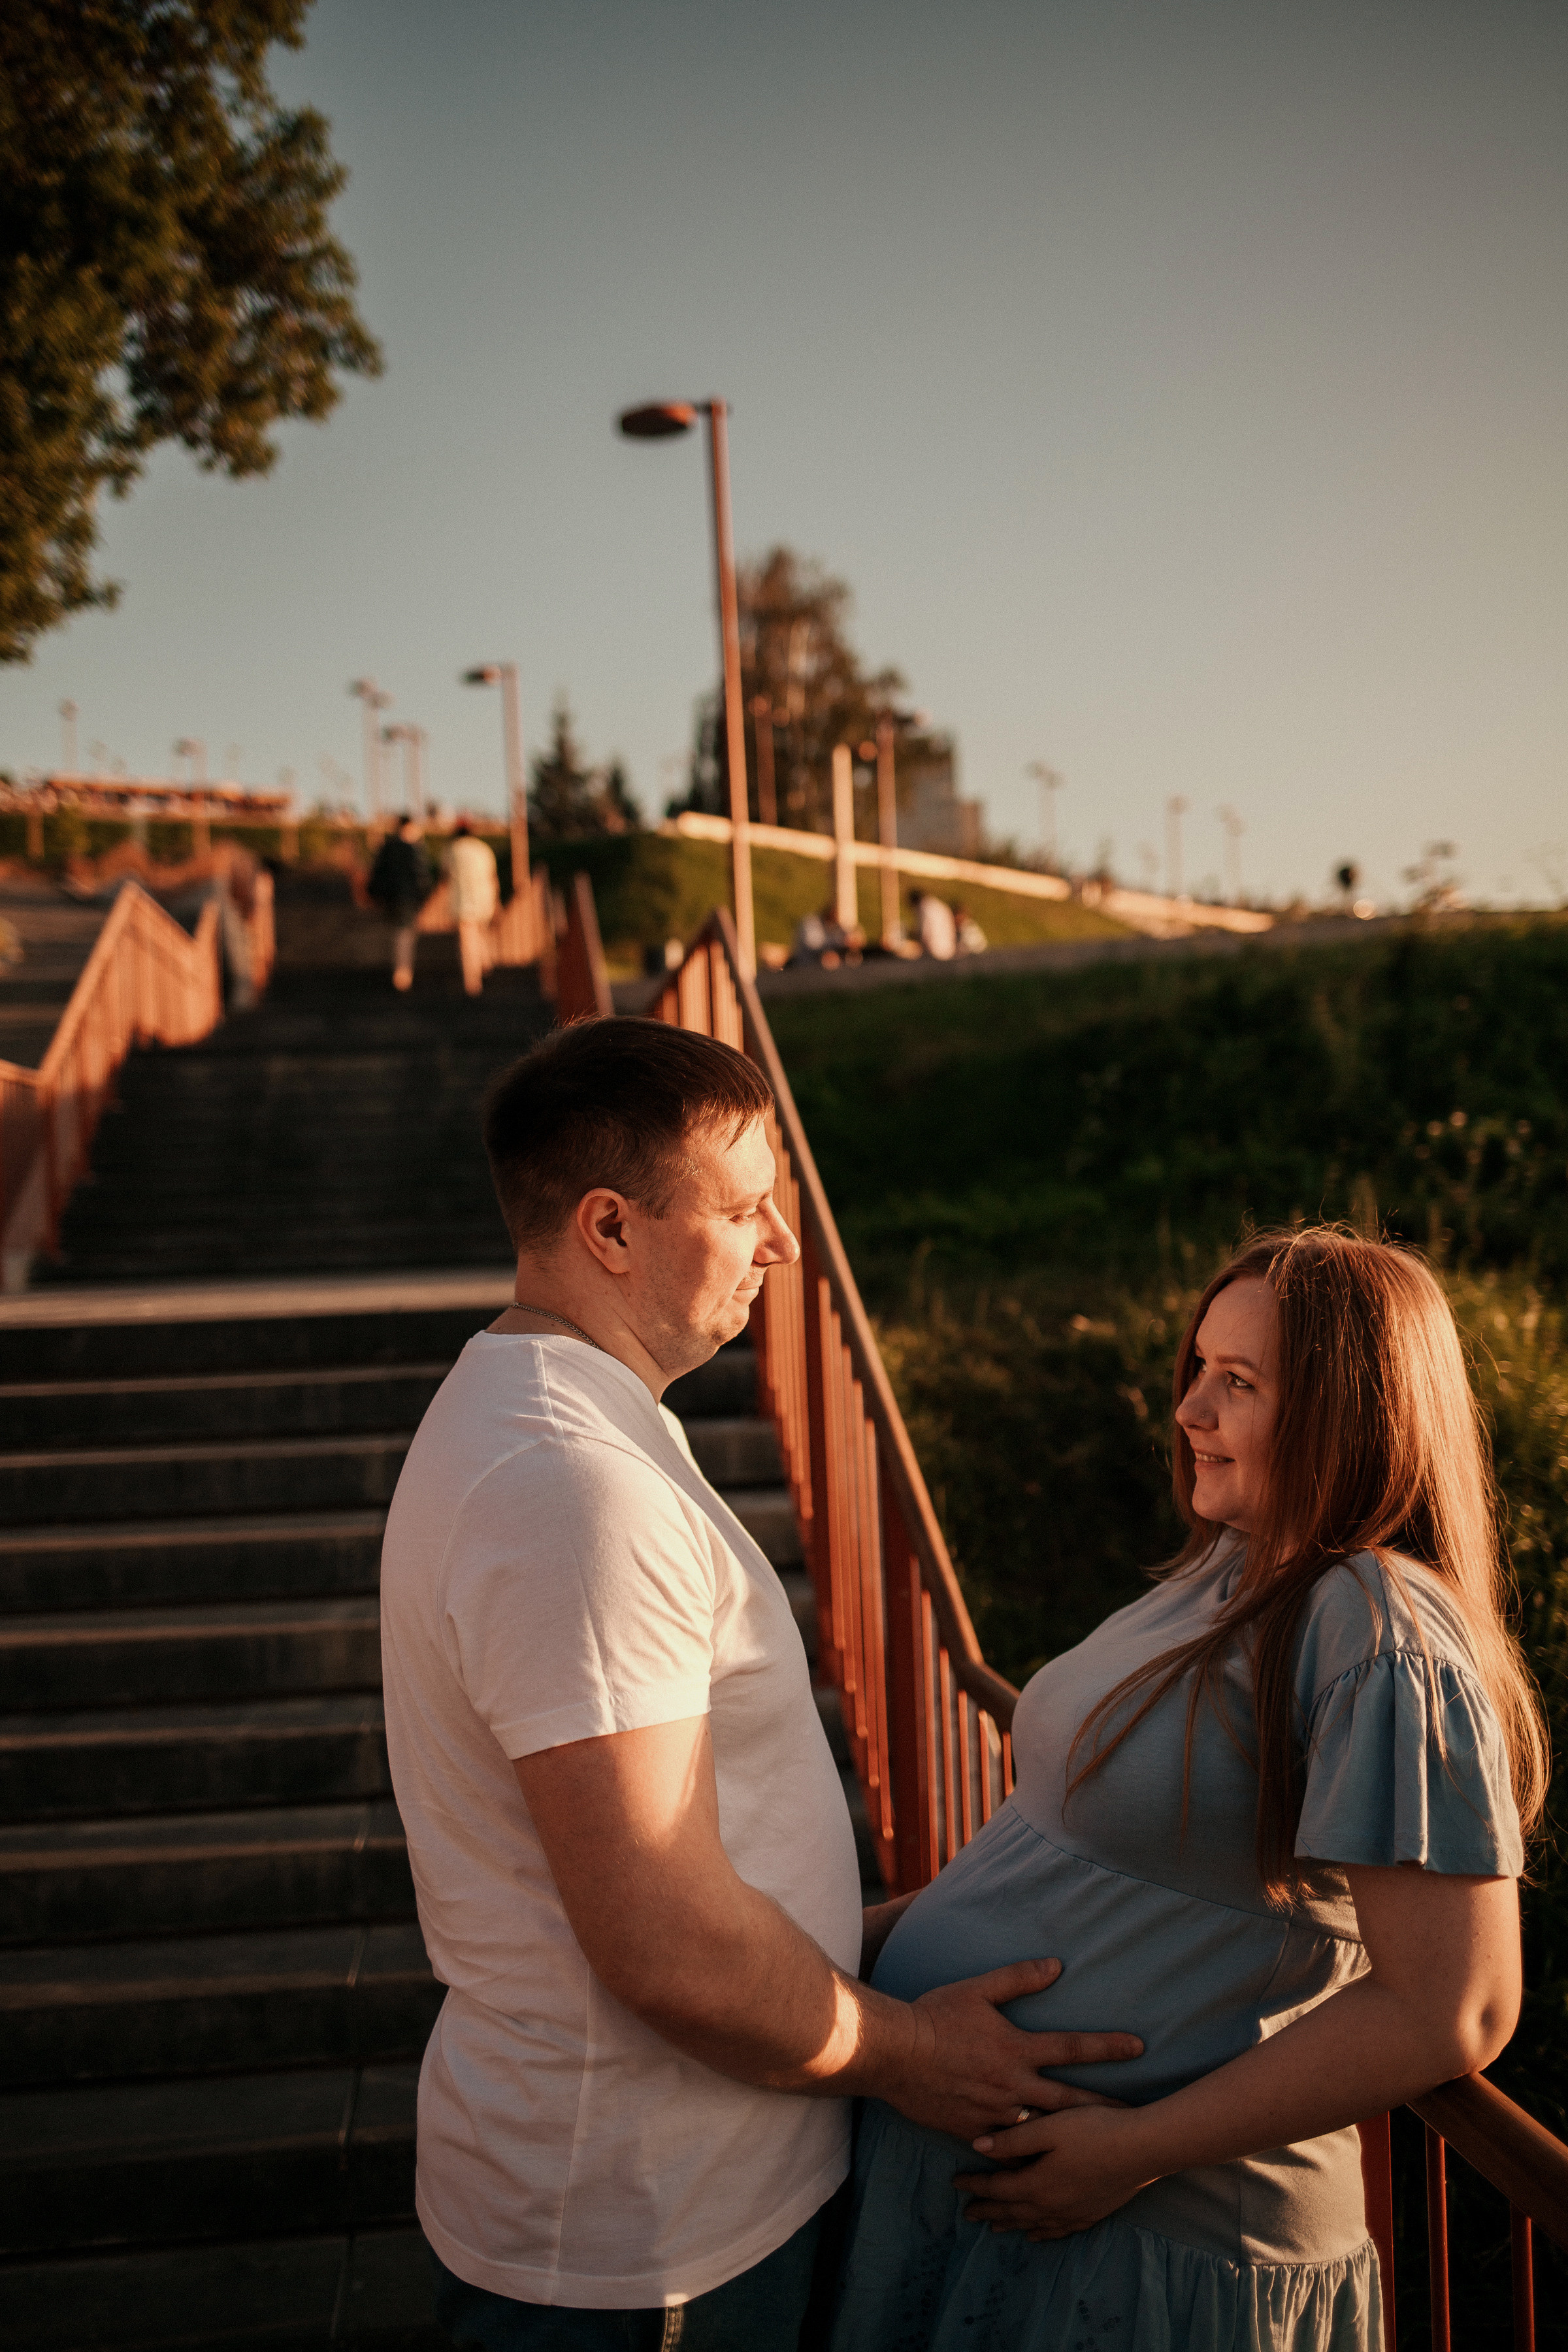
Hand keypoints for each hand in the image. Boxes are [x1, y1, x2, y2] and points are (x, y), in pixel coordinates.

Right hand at [881, 1960, 1142, 2142]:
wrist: (893, 2054)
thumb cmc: (935, 2016)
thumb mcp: (978, 1990)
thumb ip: (1018, 1978)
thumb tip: (1057, 1965)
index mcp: (1017, 2049)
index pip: (1073, 2048)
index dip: (1109, 2047)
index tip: (1140, 2048)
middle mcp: (1013, 2085)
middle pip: (1070, 2100)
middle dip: (1106, 2107)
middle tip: (1136, 2115)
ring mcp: (995, 2114)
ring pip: (1043, 2131)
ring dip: (1072, 2136)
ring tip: (1098, 2144)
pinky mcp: (975, 2132)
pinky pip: (1008, 2147)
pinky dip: (1028, 2152)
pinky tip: (1044, 2163)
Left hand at [955, 2102, 1155, 2238]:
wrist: (1142, 2149)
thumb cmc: (1093, 2130)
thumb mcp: (1049, 2128)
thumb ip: (1013, 2140)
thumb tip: (977, 2147)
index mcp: (1037, 2185)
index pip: (997, 2189)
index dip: (975, 2186)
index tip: (955, 2183)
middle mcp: (1052, 2206)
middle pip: (1012, 2212)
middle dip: (988, 2211)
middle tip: (967, 2213)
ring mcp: (1073, 2213)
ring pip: (1033, 2225)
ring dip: (1012, 2224)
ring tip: (995, 2227)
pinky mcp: (1091, 2213)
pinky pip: (1058, 2231)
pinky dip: (1042, 2233)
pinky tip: (1038, 2235)